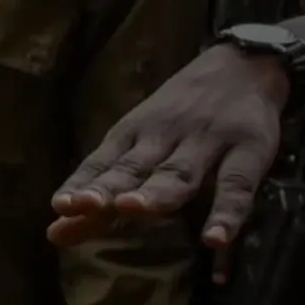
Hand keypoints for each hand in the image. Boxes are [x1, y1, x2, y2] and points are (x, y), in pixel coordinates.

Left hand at [46, 43, 290, 278]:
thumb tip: (54, 232)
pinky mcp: (250, 149)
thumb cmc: (182, 114)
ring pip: (179, 171)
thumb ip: (104, 189)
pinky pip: (236, 186)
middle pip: (134, 167)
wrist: (244, 65)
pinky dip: (226, 213)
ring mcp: (208, 141)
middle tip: (84, 205)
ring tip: (133, 209)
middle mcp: (165, 135)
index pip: (103, 162)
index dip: (82, 184)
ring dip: (156, 192)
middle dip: (109, 187)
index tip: (59, 206)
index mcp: (135, 133)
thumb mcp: (140, 141)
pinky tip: (215, 240)